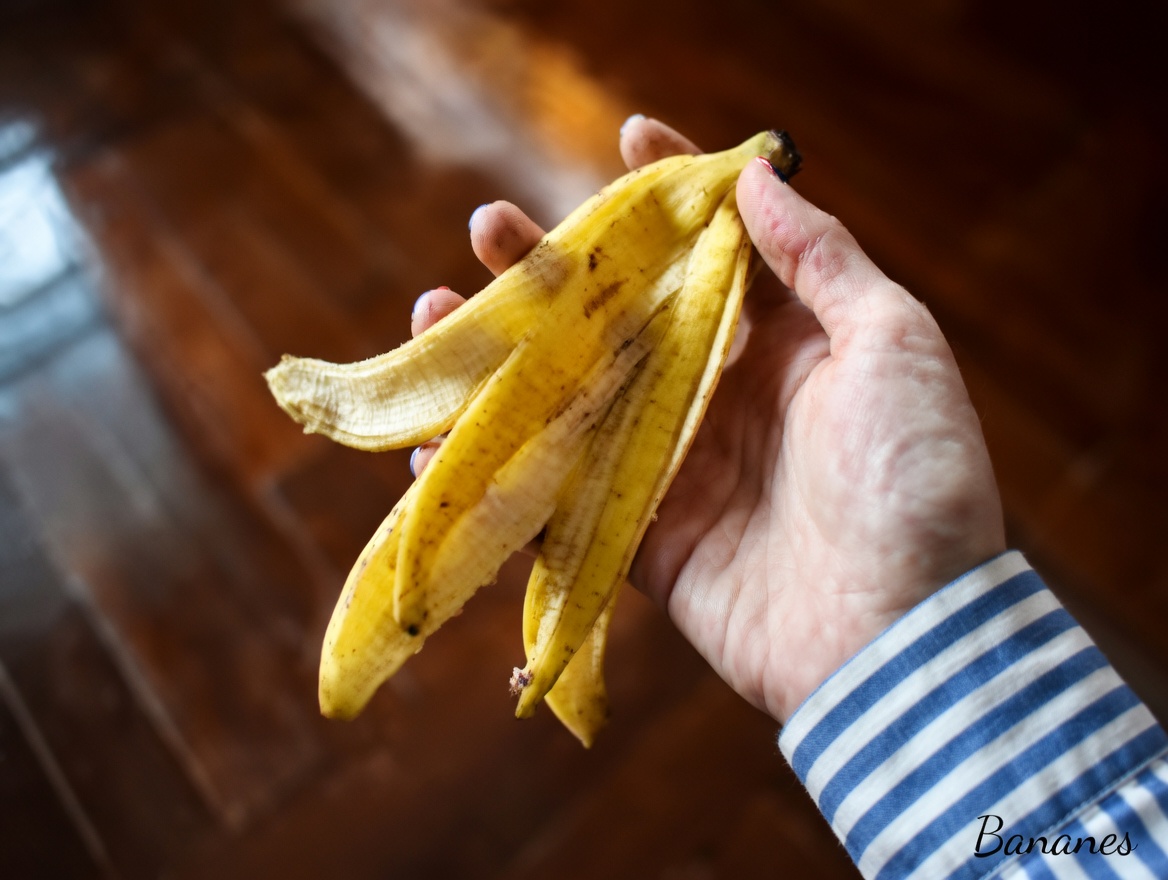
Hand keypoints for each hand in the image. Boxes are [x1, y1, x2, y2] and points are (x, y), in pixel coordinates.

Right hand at [410, 117, 1006, 722]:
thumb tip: (758, 174)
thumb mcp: (893, 344)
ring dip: (501, 356)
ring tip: (435, 309)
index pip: (714, 248)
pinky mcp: (640, 538)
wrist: (904, 635)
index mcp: (783, 343)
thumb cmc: (916, 480)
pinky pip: (555, 497)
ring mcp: (674, 466)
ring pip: (571, 396)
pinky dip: (494, 469)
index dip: (672, 191)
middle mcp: (720, 395)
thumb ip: (822, 258)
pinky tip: (432, 435)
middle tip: (488, 225)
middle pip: (620, 316)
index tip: (628, 135)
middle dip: (553, 267)